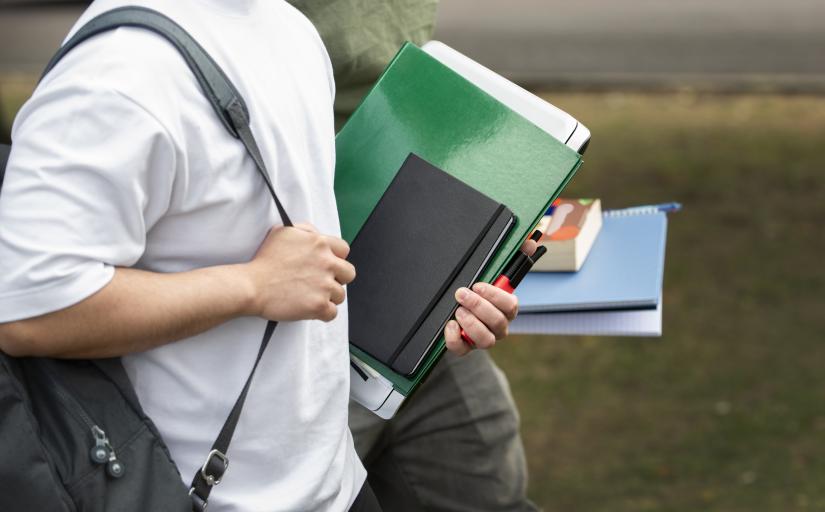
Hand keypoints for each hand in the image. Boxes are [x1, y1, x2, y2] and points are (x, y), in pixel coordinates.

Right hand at [242, 223, 355, 321]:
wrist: (251, 286)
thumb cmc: (264, 260)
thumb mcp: (284, 231)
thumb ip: (305, 229)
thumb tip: (317, 234)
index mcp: (319, 243)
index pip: (344, 250)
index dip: (336, 258)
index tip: (327, 265)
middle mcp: (326, 263)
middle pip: (348, 273)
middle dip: (337, 278)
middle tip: (320, 282)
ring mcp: (324, 285)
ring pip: (340, 295)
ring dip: (328, 297)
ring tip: (309, 296)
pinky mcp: (319, 305)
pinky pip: (332, 313)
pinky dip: (322, 313)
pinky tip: (309, 308)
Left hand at [444, 237, 537, 354]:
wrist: (456, 313)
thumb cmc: (478, 291)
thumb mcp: (490, 275)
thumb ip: (512, 258)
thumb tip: (531, 241)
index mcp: (506, 308)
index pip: (510, 305)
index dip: (495, 296)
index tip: (478, 285)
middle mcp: (499, 326)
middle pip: (497, 321)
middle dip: (478, 306)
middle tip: (461, 294)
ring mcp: (483, 339)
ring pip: (486, 340)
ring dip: (471, 324)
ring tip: (458, 311)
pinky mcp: (466, 348)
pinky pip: (463, 350)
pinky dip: (455, 339)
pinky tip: (450, 325)